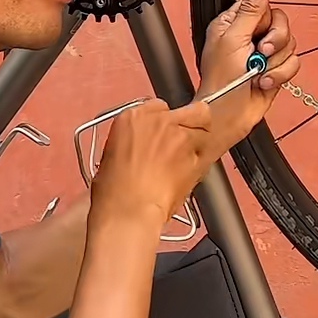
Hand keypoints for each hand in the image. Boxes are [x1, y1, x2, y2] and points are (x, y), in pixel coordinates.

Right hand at [91, 99, 212, 224]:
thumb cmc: (113, 191)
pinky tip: (187, 174)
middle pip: (193, 110)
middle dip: (194, 121)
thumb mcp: (112, 154)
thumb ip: (135, 138)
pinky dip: (200, 162)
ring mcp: (180, 136)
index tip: (162, 133)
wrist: (129, 210)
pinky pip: (205, 153)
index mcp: (132, 118)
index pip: (160, 106)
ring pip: (205, 129)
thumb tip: (144, 144)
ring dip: (198, 143)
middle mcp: (159, 121)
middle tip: (186, 138)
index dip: (165, 121)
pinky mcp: (194, 155)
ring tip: (186, 160)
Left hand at [195, 0, 300, 152]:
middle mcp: (250, 36)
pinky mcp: (276, 70)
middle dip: (275, 41)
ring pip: (290, 44)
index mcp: (234, 24)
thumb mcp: (234, 39)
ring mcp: (264, 54)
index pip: (262, 5)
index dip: (265, 19)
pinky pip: (294, 63)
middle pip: (281, 23)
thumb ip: (251, 10)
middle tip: (261, 52)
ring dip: (276, 63)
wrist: (228, 117)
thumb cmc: (221, 82)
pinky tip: (264, 83)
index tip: (259, 32)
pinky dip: (281, 75)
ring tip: (258, 73)